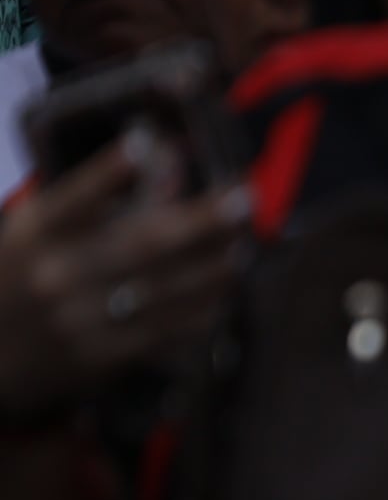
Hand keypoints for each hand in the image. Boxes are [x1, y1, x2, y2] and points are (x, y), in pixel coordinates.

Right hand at [0, 132, 252, 413]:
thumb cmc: (30, 272)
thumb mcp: (45, 227)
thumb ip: (107, 193)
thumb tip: (170, 153)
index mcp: (37, 232)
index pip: (74, 196)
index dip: (107, 170)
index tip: (141, 142)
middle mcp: (58, 272)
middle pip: (140, 244)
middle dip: (200, 221)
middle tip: (243, 201)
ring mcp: (82, 318)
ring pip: (166, 290)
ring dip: (215, 268)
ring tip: (246, 247)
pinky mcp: (105, 356)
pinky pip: (168, 332)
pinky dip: (203, 310)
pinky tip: (224, 292)